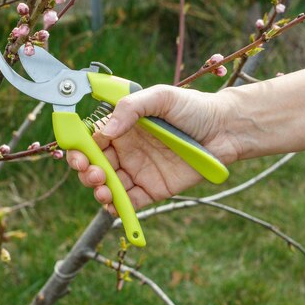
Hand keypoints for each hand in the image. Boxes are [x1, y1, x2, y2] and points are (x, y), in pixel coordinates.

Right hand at [66, 85, 239, 213]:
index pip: (93, 140)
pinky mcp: (154, 189)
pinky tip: (114, 205)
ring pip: (109, 186)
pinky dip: (118, 208)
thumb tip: (105, 131)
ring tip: (103, 189)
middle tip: (93, 173)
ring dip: (99, 190)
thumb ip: (131, 108)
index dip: (80, 149)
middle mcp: (127, 150)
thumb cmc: (194, 107)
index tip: (78, 155)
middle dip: (86, 172)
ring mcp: (139, 171)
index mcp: (124, 127)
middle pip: (95, 165)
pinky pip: (130, 202)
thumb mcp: (161, 96)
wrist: (226, 129)